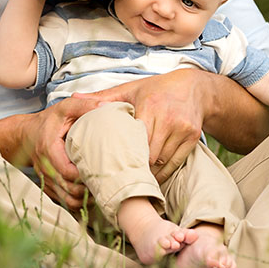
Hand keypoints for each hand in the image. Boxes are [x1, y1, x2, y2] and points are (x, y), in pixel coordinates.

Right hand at [22, 97, 100, 210]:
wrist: (26, 134)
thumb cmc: (48, 121)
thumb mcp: (65, 108)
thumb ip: (84, 105)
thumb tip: (105, 107)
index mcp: (50, 150)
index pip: (67, 171)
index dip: (85, 175)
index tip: (102, 170)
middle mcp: (46, 169)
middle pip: (69, 189)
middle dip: (88, 190)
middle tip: (107, 183)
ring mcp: (46, 180)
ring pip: (67, 200)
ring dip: (84, 199)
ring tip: (101, 191)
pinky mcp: (49, 186)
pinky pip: (63, 201)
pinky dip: (77, 202)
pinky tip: (91, 194)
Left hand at [77, 69, 209, 181]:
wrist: (195, 88)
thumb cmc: (157, 89)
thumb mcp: (131, 89)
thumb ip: (103, 96)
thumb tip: (73, 98)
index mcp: (150, 106)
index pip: (133, 139)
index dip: (122, 155)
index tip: (109, 166)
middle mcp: (168, 117)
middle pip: (148, 154)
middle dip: (135, 167)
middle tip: (120, 178)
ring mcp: (183, 128)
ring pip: (162, 161)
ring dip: (149, 173)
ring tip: (134, 180)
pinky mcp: (193, 137)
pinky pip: (176, 163)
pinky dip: (164, 173)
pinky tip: (152, 177)